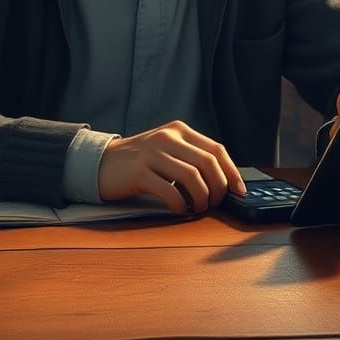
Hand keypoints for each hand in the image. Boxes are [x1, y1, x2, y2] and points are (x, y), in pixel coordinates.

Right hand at [98, 120, 245, 214]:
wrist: (101, 163)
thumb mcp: (166, 149)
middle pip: (208, 163)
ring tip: (196, 207)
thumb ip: (191, 156)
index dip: (232, 172)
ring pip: (193, 178)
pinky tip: (179, 209)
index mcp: (178, 130)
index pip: (216, 150)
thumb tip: (223, 180)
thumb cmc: (139, 161)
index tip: (239, 191)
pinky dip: (180, 205)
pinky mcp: (139, 173)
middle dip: (218, 188)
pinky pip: (170, 192)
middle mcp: (168, 138)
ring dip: (201, 199)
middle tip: (213, 203)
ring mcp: (152, 154)